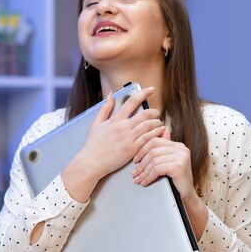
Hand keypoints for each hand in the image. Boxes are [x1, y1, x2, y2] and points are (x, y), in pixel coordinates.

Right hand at [60, 87, 163, 203]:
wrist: (92, 162)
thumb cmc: (93, 144)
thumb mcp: (96, 123)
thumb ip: (105, 108)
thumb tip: (110, 95)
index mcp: (115, 120)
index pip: (132, 101)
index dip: (144, 93)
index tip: (151, 89)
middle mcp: (123, 127)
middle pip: (145, 114)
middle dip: (154, 111)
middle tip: (157, 113)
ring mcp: (128, 138)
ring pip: (149, 126)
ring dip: (157, 123)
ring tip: (158, 124)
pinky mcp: (132, 149)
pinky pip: (148, 139)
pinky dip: (156, 134)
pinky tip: (159, 133)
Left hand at [131, 127, 208, 235]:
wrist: (187, 195)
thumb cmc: (175, 180)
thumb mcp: (166, 163)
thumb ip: (159, 153)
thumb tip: (144, 142)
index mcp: (178, 145)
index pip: (155, 141)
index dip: (142, 150)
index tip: (135, 160)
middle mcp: (181, 148)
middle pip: (153, 151)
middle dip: (141, 163)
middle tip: (134, 173)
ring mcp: (181, 156)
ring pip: (154, 161)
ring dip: (143, 172)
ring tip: (137, 179)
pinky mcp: (179, 166)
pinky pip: (157, 169)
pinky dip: (148, 177)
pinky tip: (144, 182)